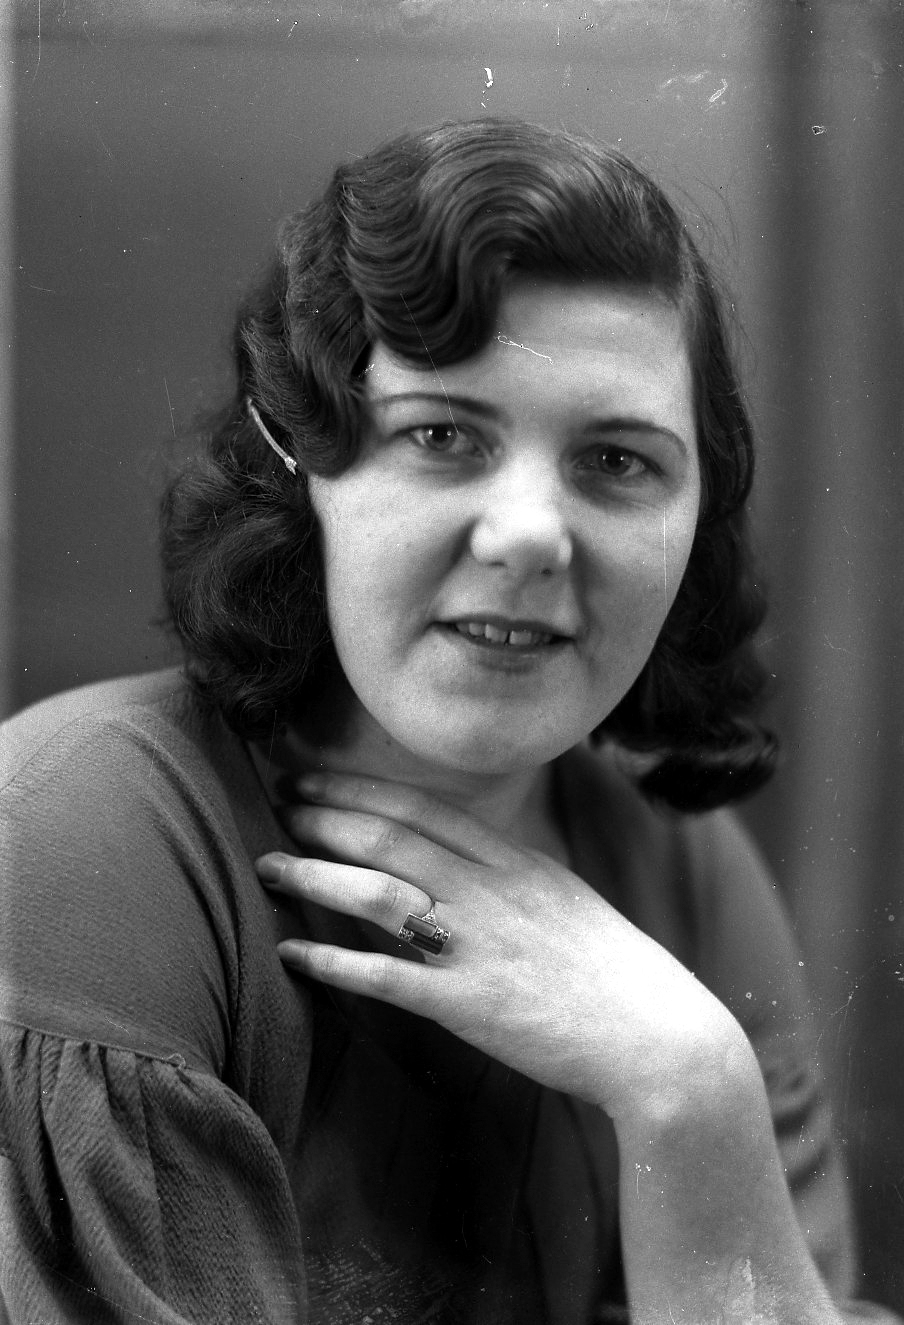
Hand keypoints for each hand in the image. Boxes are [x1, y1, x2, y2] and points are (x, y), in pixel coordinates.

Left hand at [256, 771, 744, 1122]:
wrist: (659, 1038)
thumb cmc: (616, 971)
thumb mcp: (567, 897)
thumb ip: (515, 873)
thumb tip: (471, 854)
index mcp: (518, 863)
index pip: (424, 810)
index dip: (360, 790)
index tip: (315, 778)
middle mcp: (492, 892)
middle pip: (391, 838)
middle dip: (325, 816)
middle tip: (277, 804)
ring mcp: (478, 946)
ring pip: (377, 893)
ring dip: (314, 876)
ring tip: (269, 866)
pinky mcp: (468, 1004)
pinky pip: (385, 976)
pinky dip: (331, 962)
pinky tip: (292, 954)